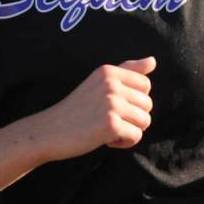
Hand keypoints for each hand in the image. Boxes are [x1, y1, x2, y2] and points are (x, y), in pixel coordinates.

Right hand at [38, 56, 155, 161]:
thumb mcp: (99, 82)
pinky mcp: (111, 124)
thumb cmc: (77, 108)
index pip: (145, 85)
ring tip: (107, 129)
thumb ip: (127, 70)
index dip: (133, 101)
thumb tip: (153, 60)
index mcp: (109, 71)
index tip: (112, 106)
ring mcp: (111, 103)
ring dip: (129, 130)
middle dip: (132, 117)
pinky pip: (136, 136)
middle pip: (147, 104)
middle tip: (107, 119)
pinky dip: (123, 142)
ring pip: (145, 121)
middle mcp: (111, 84)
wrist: (50, 130)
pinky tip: (105, 139)